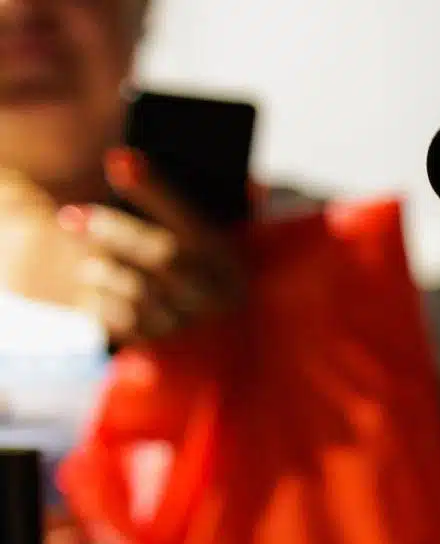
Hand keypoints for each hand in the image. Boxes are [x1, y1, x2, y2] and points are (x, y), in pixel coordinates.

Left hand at [61, 146, 245, 345]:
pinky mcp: (157, 345)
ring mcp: (188, 323)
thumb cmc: (185, 269)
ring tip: (91, 264)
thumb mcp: (191, 239)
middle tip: (71, 216)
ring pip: (134, 289)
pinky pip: (117, 319)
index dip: (154, 190)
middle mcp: (214, 293)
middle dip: (114, 232)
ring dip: (101, 270)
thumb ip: (166, 206)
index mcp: (226, 258)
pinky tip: (100, 290)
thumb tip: (121, 162)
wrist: (201, 338)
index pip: (188, 217)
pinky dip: (99, 298)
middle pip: (163, 255)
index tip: (119, 161)